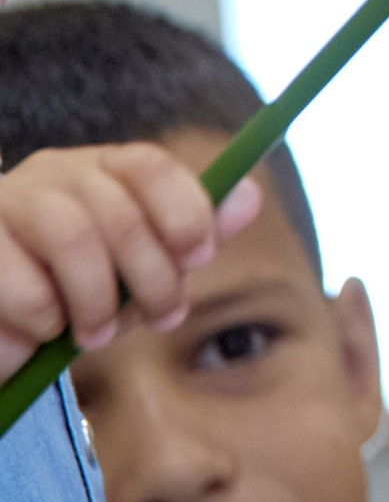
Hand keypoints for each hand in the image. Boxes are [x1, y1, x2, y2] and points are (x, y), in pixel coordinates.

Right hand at [0, 145, 260, 375]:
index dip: (185, 213)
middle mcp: (51, 173)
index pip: (150, 166)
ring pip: (74, 238)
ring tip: (97, 335)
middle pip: (121, 211)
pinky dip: (47, 320)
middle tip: (160, 320)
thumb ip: (188, 234)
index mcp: (99, 169)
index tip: (199, 260)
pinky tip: (44, 331)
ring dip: (99, 302)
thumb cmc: (74, 293)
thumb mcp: (140, 269)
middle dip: (153, 278)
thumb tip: (250, 193)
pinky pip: (27, 284)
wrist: (1, 325)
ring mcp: (6, 203)